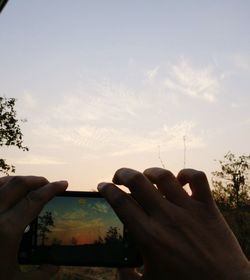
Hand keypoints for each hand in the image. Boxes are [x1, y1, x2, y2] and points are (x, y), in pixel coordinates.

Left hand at [0, 176, 67, 279]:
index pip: (35, 199)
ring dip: (20, 181)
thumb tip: (55, 268)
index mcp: (6, 231)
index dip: (52, 189)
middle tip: (48, 184)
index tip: (63, 184)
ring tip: (30, 185)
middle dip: (38, 180)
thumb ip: (39, 275)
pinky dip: (2, 184)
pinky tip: (7, 192)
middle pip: (19, 184)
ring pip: (2, 182)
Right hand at [98, 168, 249, 279]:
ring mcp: (188, 209)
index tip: (102, 185)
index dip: (107, 190)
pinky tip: (180, 180)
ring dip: (150, 172)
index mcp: (149, 236)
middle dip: (122, 174)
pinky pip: (197, 178)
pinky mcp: (207, 206)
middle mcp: (166, 217)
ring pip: (163, 176)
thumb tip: (118, 266)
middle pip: (137, 181)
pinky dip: (187, 173)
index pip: (120, 203)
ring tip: (146, 177)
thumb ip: (127, 277)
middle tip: (118, 177)